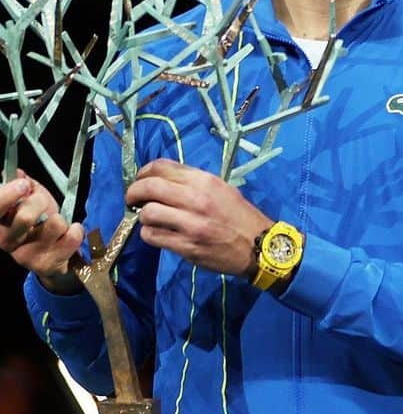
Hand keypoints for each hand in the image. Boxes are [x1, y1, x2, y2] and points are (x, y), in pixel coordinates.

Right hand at [0, 174, 83, 291]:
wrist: (55, 256)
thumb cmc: (39, 222)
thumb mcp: (28, 200)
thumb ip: (22, 185)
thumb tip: (18, 173)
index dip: (8, 195)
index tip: (23, 184)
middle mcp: (6, 241)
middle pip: (24, 218)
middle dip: (40, 202)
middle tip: (43, 202)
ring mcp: (26, 256)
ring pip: (55, 225)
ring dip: (60, 218)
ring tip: (56, 223)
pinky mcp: (47, 266)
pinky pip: (72, 237)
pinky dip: (76, 230)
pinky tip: (69, 232)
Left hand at [125, 160, 272, 276]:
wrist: (259, 246)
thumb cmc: (240, 216)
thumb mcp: (221, 189)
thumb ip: (193, 182)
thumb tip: (162, 180)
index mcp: (204, 181)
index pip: (161, 167)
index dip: (143, 172)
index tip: (141, 180)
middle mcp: (196, 199)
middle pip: (149, 187)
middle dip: (133, 192)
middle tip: (133, 200)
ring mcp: (191, 224)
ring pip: (147, 213)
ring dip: (143, 216)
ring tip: (149, 219)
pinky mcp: (187, 246)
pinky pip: (153, 236)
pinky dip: (149, 234)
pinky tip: (157, 233)